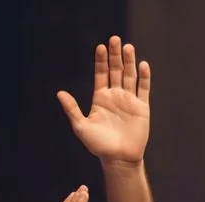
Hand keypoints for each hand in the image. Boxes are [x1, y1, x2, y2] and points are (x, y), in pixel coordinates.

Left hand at [58, 35, 149, 163]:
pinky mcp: (142, 108)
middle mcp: (115, 96)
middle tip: (115, 39)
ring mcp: (129, 101)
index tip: (101, 47)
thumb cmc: (99, 145)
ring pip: (130, 76)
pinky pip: (143, 89)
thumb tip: (59, 93)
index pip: (101, 74)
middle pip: (116, 70)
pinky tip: (143, 65)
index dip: (101, 60)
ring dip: (129, 62)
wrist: (119, 158)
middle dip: (115, 55)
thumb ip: (72, 109)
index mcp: (101, 98)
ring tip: (128, 47)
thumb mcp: (81, 127)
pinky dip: (144, 77)